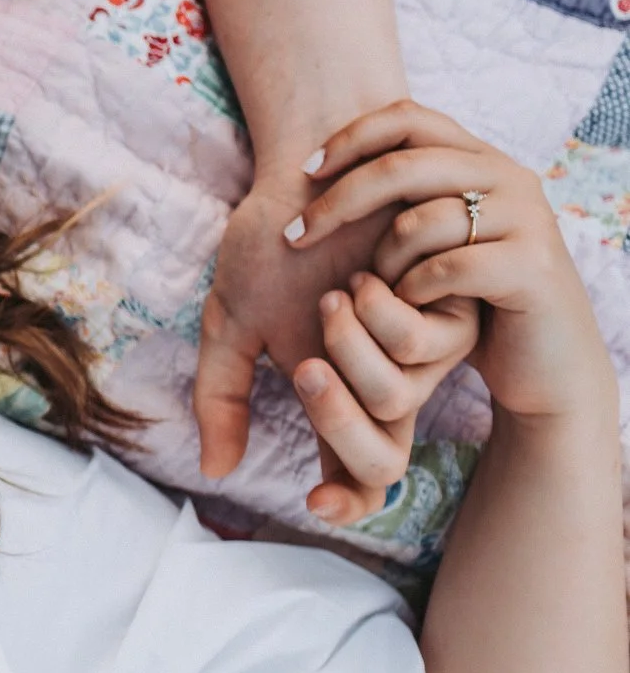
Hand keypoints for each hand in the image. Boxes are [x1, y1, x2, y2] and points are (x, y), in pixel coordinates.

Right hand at [197, 174, 417, 518]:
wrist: (318, 169)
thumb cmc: (271, 244)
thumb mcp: (231, 322)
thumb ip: (221, 394)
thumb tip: (217, 470)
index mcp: (340, 391)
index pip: (355, 475)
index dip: (345, 502)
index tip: (314, 503)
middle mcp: (386, 381)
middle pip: (382, 458)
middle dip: (336, 418)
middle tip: (305, 367)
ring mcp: (422, 350)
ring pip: (399, 399)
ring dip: (355, 349)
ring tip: (334, 295)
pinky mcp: (454, 308)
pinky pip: (425, 344)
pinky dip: (384, 311)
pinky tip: (367, 274)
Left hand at [292, 101, 608, 427]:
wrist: (548, 359)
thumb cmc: (474, 296)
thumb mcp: (436, 237)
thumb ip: (406, 197)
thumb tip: (321, 164)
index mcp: (481, 159)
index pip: (407, 118)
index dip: (350, 138)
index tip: (304, 173)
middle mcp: (509, 176)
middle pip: (401, 166)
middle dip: (338, 201)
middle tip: (296, 236)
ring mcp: (527, 218)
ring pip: (420, 221)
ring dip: (381, 261)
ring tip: (373, 288)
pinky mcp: (532, 266)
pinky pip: (447, 268)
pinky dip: (413, 290)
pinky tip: (407, 305)